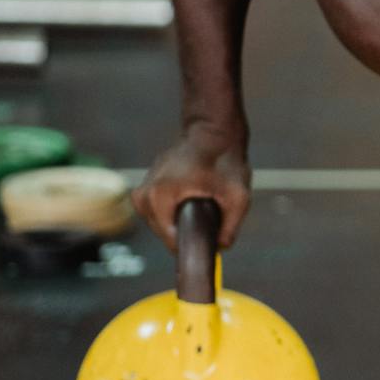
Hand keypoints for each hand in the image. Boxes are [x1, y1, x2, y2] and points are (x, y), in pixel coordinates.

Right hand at [132, 124, 251, 251]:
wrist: (212, 131)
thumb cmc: (225, 160)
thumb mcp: (238, 196)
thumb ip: (230, 227)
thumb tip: (220, 248)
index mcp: (159, 196)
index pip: (171, 240)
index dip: (193, 244)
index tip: (210, 237)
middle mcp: (144, 194)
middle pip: (165, 233)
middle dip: (189, 229)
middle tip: (211, 214)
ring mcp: (141, 190)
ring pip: (161, 224)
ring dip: (182, 220)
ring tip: (203, 204)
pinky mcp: (145, 188)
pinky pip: (159, 213)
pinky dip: (176, 211)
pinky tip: (193, 201)